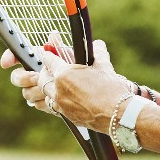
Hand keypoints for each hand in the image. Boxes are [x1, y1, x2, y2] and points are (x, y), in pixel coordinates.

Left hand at [2, 34, 131, 130]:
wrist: (119, 114)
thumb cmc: (112, 88)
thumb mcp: (102, 65)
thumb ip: (96, 51)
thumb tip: (97, 43)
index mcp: (64, 73)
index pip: (48, 60)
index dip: (48, 55)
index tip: (48, 52)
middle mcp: (58, 89)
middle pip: (41, 78)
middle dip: (43, 72)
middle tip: (48, 68)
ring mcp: (60, 104)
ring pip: (41, 95)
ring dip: (43, 88)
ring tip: (47, 84)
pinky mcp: (65, 116)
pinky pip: (50, 107)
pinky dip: (50, 101)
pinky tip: (56, 98)